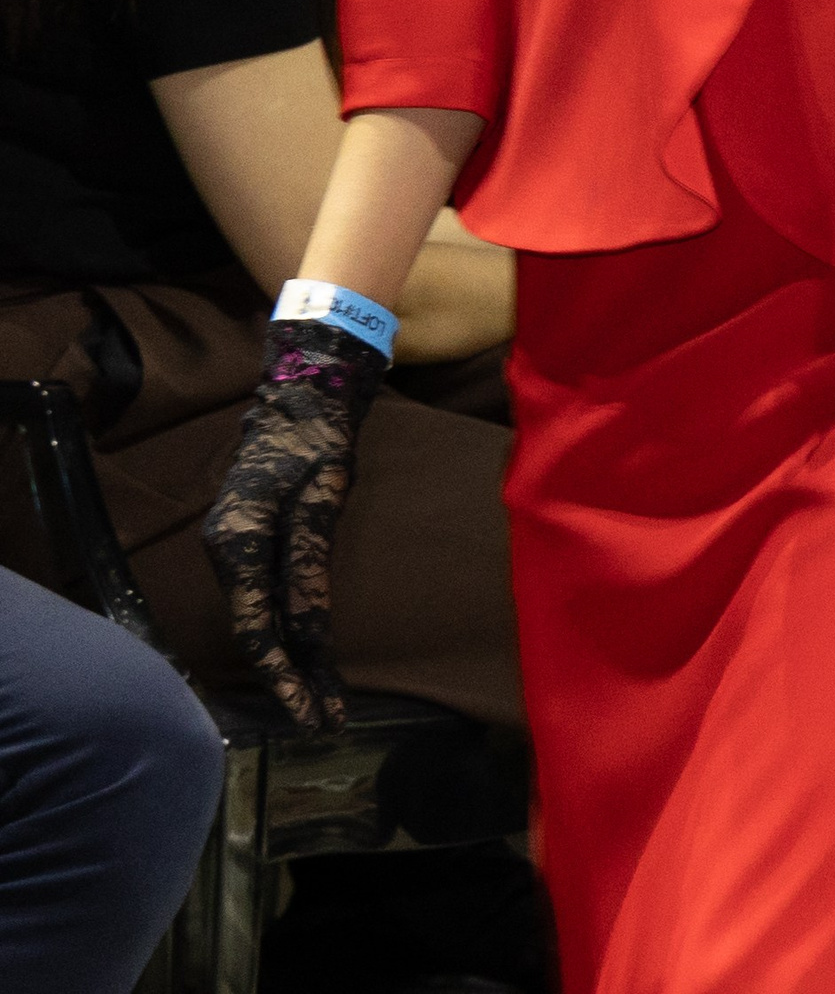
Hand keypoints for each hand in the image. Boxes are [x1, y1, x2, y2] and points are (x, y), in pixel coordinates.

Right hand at [202, 320, 384, 728]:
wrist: (303, 395)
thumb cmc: (315, 439)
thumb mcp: (322, 497)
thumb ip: (310, 563)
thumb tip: (309, 630)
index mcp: (235, 540)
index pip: (255, 625)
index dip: (283, 673)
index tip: (310, 709)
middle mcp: (227, 550)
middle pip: (258, 630)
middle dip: (291, 679)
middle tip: (327, 720)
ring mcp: (236, 549)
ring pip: (263, 619)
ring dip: (294, 660)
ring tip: (326, 703)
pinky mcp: (253, 545)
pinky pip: (269, 599)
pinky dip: (292, 631)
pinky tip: (312, 658)